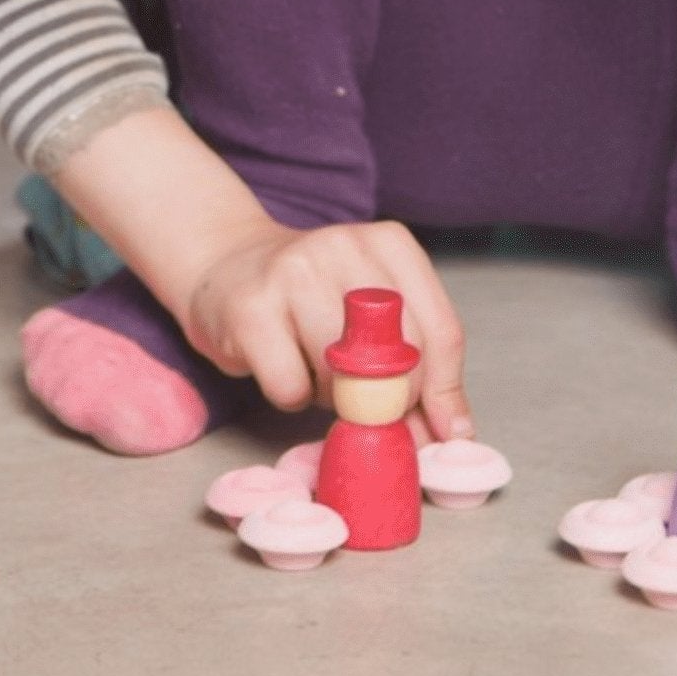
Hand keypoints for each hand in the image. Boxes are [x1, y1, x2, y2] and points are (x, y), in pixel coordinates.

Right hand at [183, 216, 473, 442]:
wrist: (225, 263)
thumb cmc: (311, 296)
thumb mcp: (372, 311)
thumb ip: (415, 362)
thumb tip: (451, 432)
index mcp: (389, 243)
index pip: (440, 330)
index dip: (443, 392)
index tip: (444, 432)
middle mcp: (343, 248)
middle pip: (397, 357)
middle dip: (390, 402)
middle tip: (368, 408)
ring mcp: (293, 274)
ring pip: (343, 378)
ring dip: (335, 398)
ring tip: (317, 371)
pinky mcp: (250, 310)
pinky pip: (291, 388)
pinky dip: (292, 396)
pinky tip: (282, 366)